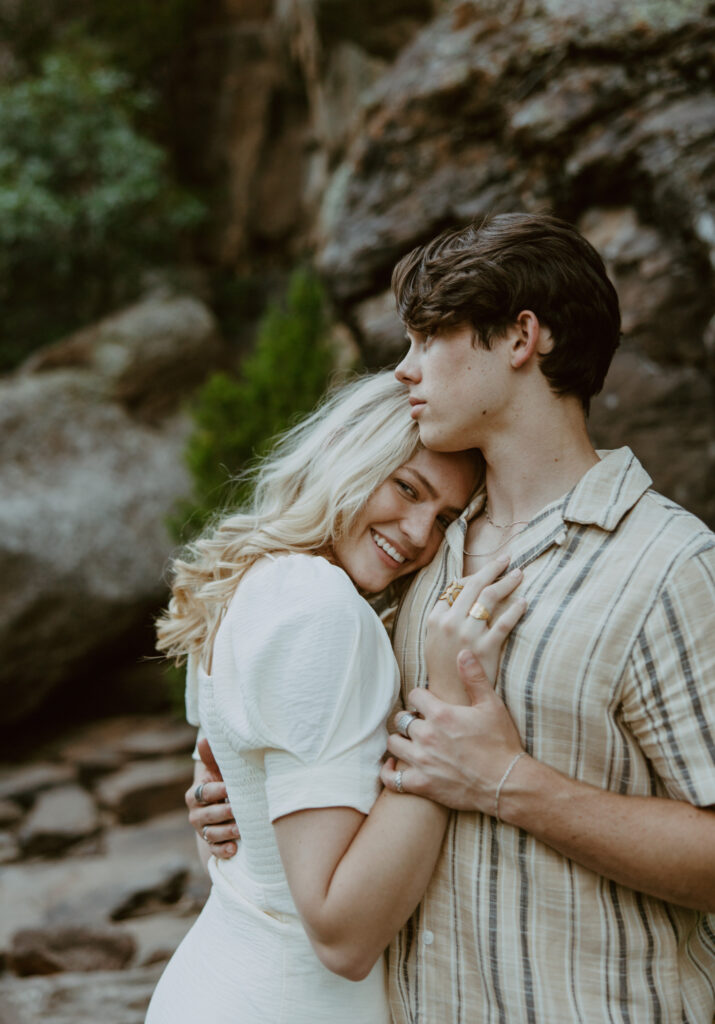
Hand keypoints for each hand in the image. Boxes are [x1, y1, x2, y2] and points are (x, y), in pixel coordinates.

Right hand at [186, 738, 239, 859]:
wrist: (226, 803)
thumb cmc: (223, 781)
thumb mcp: (218, 769)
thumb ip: (212, 756)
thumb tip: (203, 739)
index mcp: (195, 794)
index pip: (205, 793)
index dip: (217, 791)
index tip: (230, 788)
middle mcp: (196, 814)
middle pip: (207, 815)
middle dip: (223, 813)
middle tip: (238, 810)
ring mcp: (203, 831)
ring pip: (211, 834)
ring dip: (226, 832)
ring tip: (241, 830)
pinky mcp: (212, 844)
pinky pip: (215, 850)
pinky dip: (223, 851)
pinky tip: (234, 849)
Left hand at [382, 650, 528, 813]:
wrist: (507, 784)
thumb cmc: (502, 743)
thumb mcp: (492, 705)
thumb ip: (474, 677)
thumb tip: (463, 652)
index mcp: (441, 714)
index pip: (415, 696)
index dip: (421, 698)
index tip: (428, 704)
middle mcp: (427, 736)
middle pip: (401, 719)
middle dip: (410, 718)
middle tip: (421, 723)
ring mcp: (422, 761)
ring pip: (393, 744)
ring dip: (400, 740)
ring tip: (411, 741)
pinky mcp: (421, 784)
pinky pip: (391, 778)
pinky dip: (389, 771)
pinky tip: (395, 765)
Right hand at [425, 555, 524, 703]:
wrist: (450, 699)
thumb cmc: (444, 667)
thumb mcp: (434, 638)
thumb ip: (444, 613)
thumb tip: (460, 585)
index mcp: (435, 618)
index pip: (456, 586)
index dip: (474, 576)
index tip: (488, 570)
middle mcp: (449, 622)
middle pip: (474, 585)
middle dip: (492, 568)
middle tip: (506, 558)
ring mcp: (467, 635)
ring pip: (489, 598)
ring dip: (506, 582)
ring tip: (518, 575)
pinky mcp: (486, 648)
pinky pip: (504, 622)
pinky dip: (515, 609)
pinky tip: (524, 602)